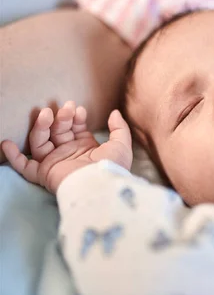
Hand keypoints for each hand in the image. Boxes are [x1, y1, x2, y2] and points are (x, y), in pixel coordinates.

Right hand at [1, 101, 132, 192]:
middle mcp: (68, 154)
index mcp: (85, 148)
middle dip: (61, 118)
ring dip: (42, 126)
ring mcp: (55, 163)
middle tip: (66, 107)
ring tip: (47, 113)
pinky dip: (14, 157)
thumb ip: (119, 128)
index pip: (75, 127)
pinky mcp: (44, 174)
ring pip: (41, 141)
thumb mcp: (121, 145)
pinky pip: (25, 167)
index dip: (76, 117)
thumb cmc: (111, 168)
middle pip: (58, 131)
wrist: (100, 187)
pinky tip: (6, 142)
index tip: (79, 110)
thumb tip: (114, 112)